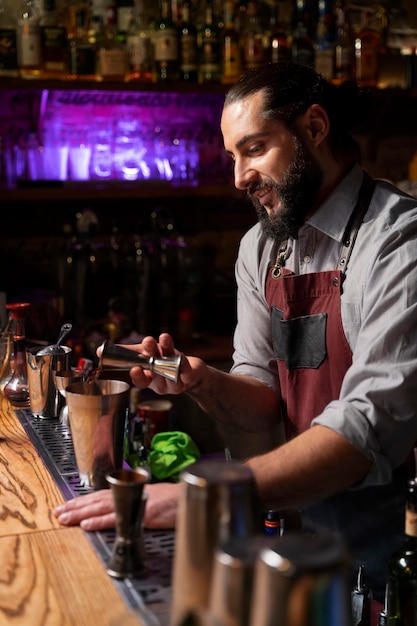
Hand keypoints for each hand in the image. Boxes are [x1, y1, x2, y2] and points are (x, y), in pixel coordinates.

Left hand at [53, 482, 179, 530]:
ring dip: (82, 513)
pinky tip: (88, 525)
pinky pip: (119, 518)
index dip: (83, 500)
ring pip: (103, 507)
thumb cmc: (174, 500)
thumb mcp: (149, 497)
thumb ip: (133, 500)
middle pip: (97, 499)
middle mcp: (130, 493)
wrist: (191, 498)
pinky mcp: (143, 514)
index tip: (66, 506)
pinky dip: (102, 520)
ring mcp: (136, 503)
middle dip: (76, 506)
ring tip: (65, 518)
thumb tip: (117, 507)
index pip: (102, 495)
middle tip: (58, 512)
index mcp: (131, 490)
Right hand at [122, 333, 203, 395]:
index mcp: (149, 379)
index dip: (137, 376)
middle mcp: (161, 383)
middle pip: (155, 372)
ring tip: (164, 339)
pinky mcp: (189, 376)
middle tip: (148, 342)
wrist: (192, 371)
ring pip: (169, 369)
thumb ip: (128, 352)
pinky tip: (180, 354)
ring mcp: (175, 382)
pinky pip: (185, 370)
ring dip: (166, 353)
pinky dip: (182, 361)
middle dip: (151, 356)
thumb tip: (101, 350)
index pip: (141, 381)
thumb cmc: (165, 362)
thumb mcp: (146, 356)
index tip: (134, 368)